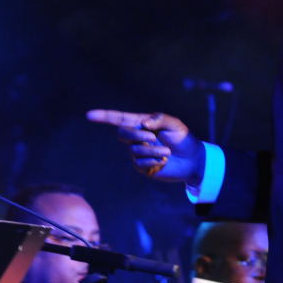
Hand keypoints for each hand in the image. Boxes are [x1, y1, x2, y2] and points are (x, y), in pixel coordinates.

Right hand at [86, 109, 204, 184]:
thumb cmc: (184, 139)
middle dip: (135, 135)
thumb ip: (159, 119)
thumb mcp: (175, 124)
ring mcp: (139, 152)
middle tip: (152, 137)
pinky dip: (153, 160)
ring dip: (151, 150)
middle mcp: (138, 137)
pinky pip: (140, 163)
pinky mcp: (143, 167)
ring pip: (134, 150)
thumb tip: (143, 123)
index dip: (104, 117)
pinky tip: (164, 160)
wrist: (193, 160)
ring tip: (166, 151)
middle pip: (123, 133)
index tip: (89, 115)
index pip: (119, 119)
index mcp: (142, 123)